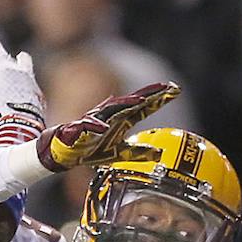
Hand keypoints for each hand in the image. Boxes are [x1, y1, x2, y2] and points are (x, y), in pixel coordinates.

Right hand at [0, 35, 44, 136]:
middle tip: (17, 56)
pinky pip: (35, 95)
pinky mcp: (40, 102)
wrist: (22, 128)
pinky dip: (29, 95)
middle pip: (23, 59)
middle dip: (18, 58)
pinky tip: (26, 102)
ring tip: (19, 83)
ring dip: (24, 77)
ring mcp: (33, 88)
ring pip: (30, 77)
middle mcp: (22, 75)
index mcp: (6, 69)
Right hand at [36, 82, 179, 172]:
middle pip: (132, 103)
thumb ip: (138, 152)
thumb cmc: (92, 149)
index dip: (159, 98)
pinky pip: (87, 128)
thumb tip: (159, 153)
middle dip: (148, 95)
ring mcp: (95, 120)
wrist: (65, 152)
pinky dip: (94, 127)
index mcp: (121, 120)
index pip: (143, 107)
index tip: (175, 89)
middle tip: (167, 87)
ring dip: (126, 105)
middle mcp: (110, 116)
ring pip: (112, 111)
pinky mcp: (78, 130)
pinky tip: (103, 128)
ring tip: (141, 101)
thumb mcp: (119, 152)